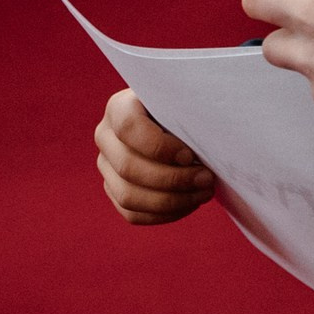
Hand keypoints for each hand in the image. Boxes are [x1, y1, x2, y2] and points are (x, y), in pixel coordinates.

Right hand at [95, 88, 217, 224]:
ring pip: (128, 196)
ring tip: (203, 193)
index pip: (128, 128)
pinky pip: (132, 214)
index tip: (190, 156)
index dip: (159, 147)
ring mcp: (107, 166)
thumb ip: (188, 108)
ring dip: (171, 201)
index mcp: (119, 107)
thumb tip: (206, 132)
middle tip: (207, 179)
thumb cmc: (188, 106)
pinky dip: (164, 214)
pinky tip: (190, 203)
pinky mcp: (115, 190)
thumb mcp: (186, 99)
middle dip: (173, 179)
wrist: (182, 120)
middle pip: (128, 167)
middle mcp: (105, 136)